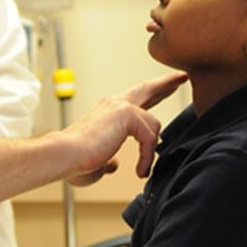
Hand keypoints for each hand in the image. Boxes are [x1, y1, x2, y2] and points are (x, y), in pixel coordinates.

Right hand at [65, 72, 186, 184]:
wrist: (65, 155)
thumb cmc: (75, 161)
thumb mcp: (97, 161)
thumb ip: (108, 160)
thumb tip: (114, 164)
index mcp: (108, 112)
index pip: (135, 100)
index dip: (153, 94)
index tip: (166, 89)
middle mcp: (114, 103)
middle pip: (147, 89)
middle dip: (166, 83)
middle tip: (182, 76)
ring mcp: (120, 106)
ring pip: (153, 123)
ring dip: (150, 150)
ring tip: (142, 168)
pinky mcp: (126, 114)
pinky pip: (149, 137)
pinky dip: (146, 157)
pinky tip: (139, 169)